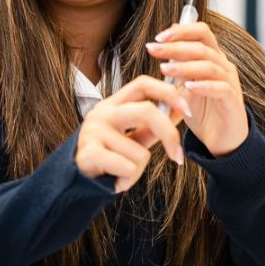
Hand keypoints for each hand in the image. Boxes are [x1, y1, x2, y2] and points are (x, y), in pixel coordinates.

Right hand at [75, 75, 190, 192]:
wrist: (77, 180)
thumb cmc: (110, 155)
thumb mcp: (134, 136)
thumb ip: (156, 124)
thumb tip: (183, 108)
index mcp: (114, 103)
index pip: (143, 83)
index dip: (168, 92)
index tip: (187, 110)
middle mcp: (102, 112)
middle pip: (147, 111)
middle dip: (169, 135)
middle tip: (177, 157)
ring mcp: (93, 131)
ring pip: (139, 152)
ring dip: (138, 170)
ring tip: (123, 173)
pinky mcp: (89, 153)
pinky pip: (127, 168)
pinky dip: (127, 180)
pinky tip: (116, 181)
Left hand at [145, 22, 247, 156]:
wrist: (220, 140)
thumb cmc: (202, 110)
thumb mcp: (184, 84)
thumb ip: (177, 63)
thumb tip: (164, 40)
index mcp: (212, 58)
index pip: (201, 32)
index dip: (181, 31)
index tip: (158, 38)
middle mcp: (223, 66)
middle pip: (202, 47)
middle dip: (175, 46)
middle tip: (153, 49)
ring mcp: (230, 82)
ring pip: (210, 66)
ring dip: (184, 66)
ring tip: (163, 69)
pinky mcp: (233, 101)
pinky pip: (221, 88)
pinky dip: (203, 86)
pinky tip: (187, 87)